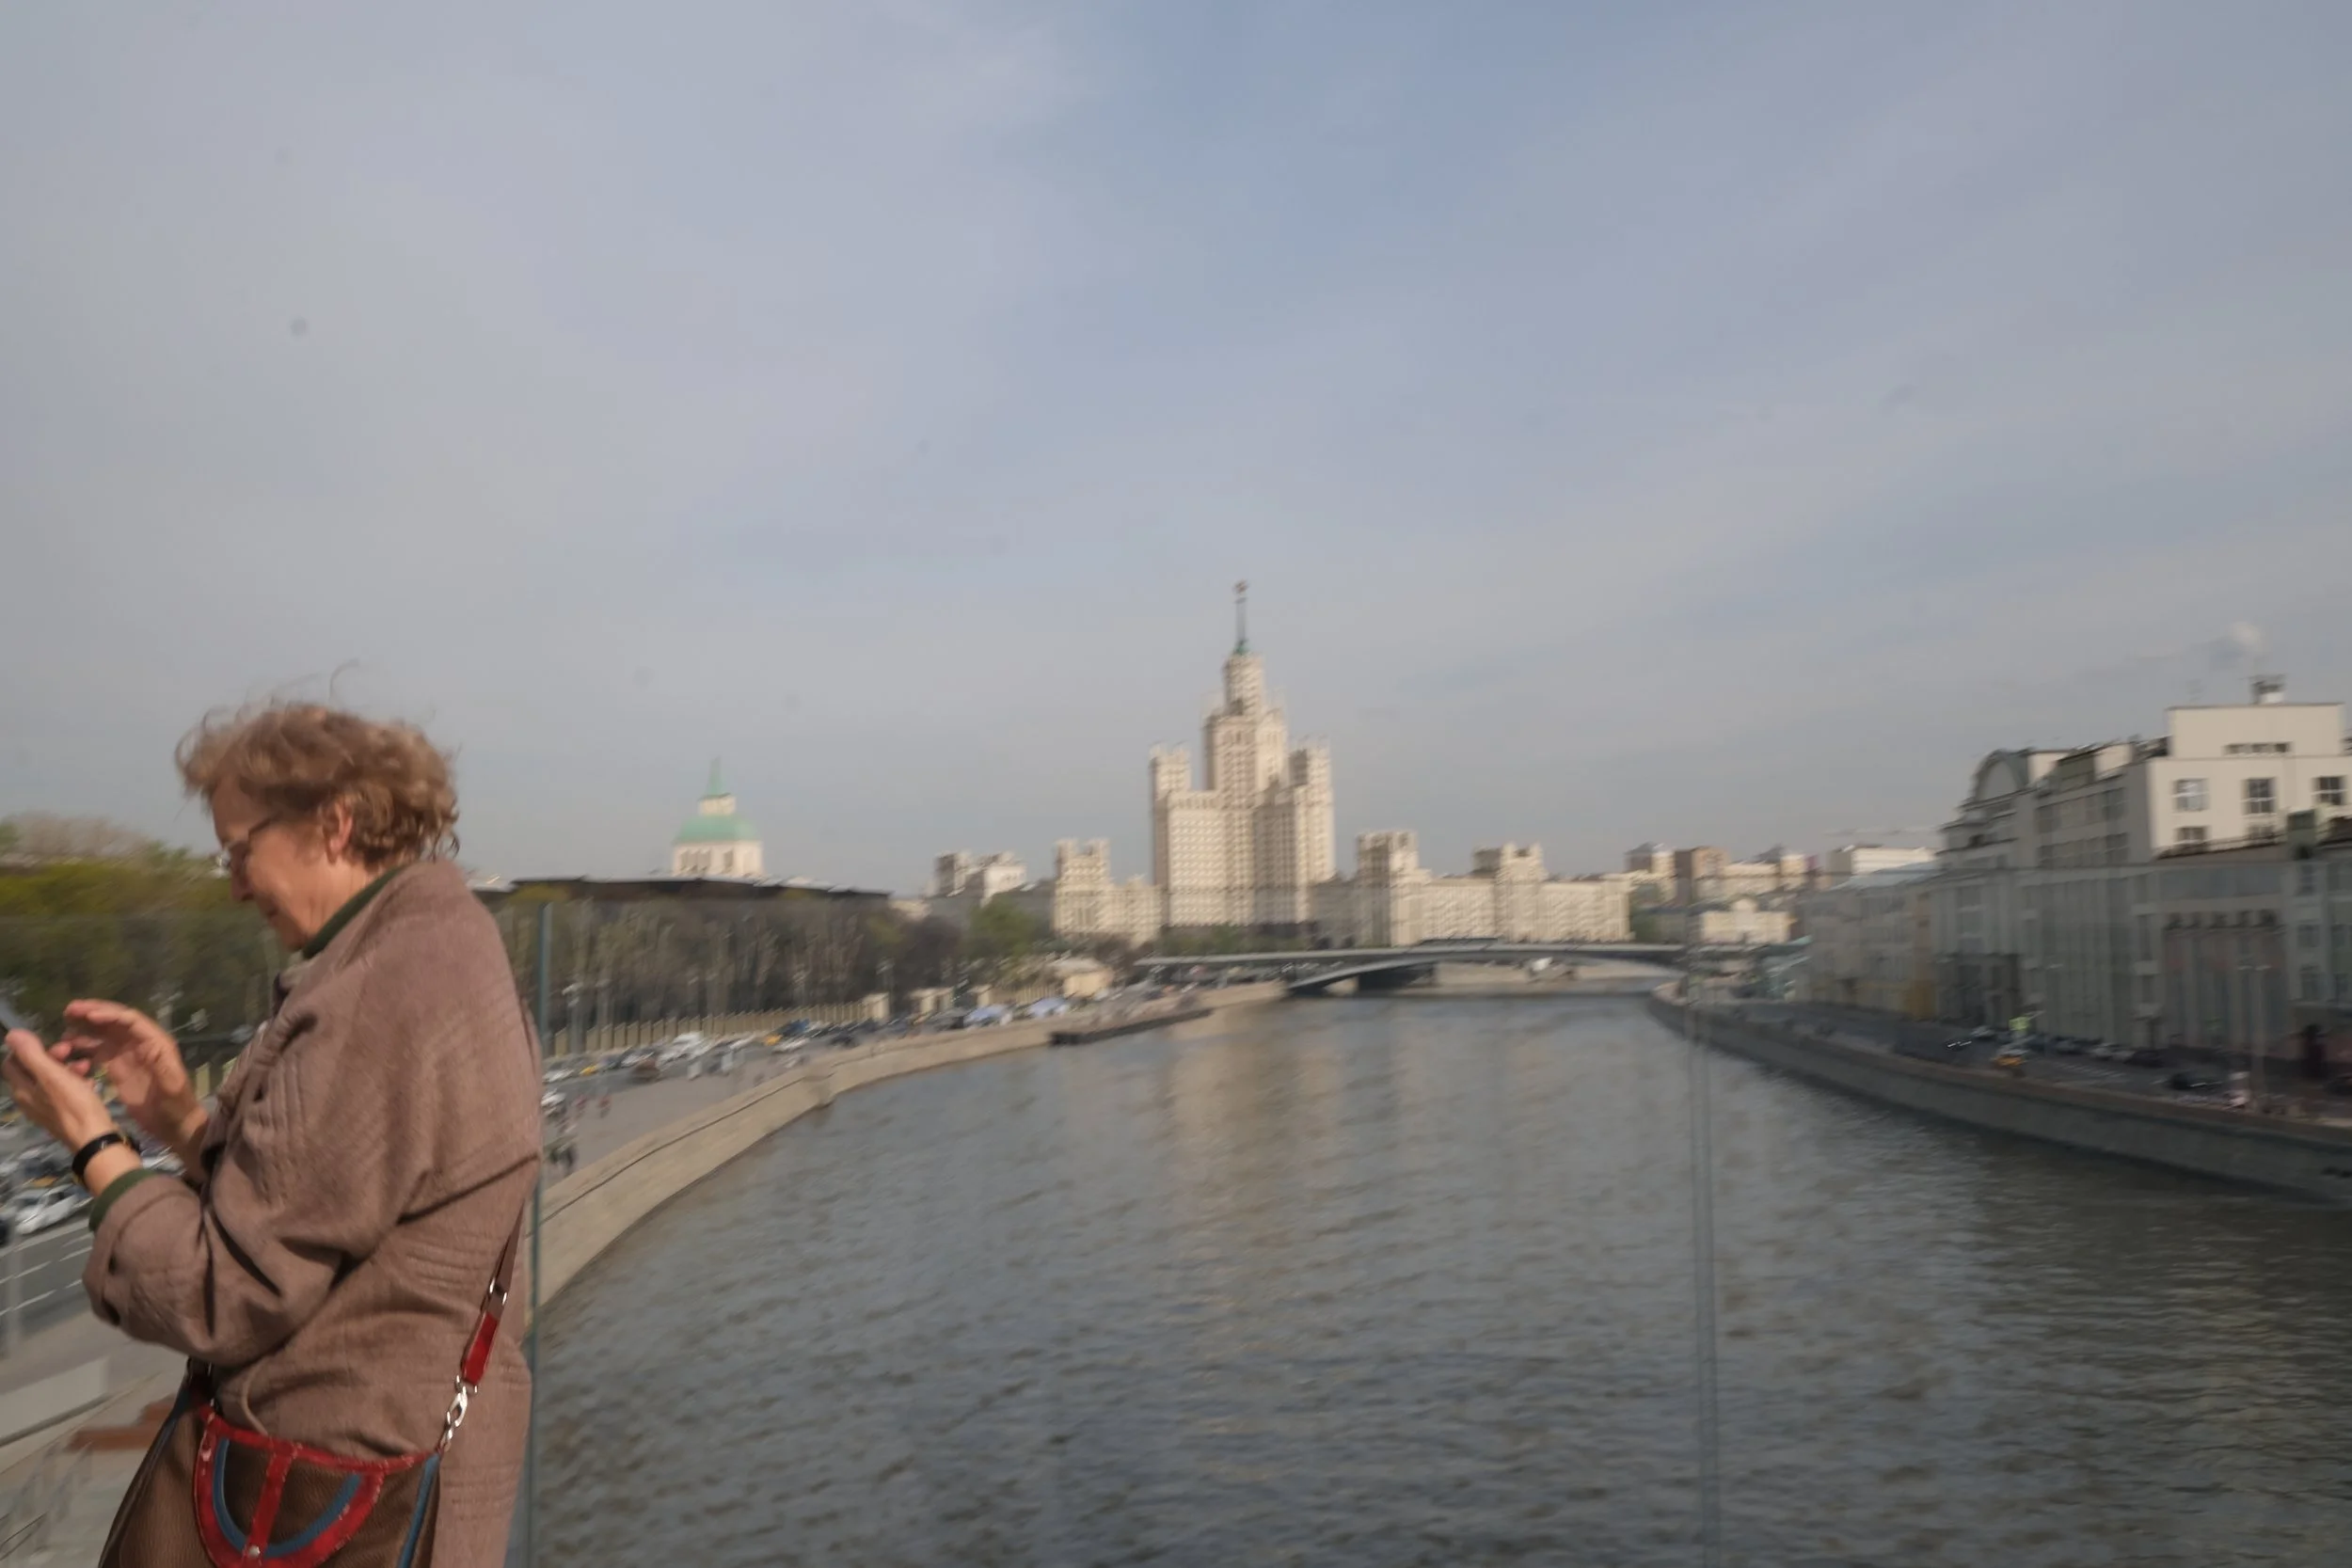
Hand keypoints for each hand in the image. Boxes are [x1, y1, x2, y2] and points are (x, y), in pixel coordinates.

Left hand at [5, 1028, 117, 1152]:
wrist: (95, 1137)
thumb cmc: (74, 1105)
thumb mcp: (53, 1075)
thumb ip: (31, 1054)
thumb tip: (11, 1034)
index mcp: (22, 1090)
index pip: (11, 1063)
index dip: (27, 1048)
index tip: (47, 1041)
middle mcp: (29, 1100)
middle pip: (33, 1070)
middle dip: (51, 1056)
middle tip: (70, 1049)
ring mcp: (46, 1108)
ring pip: (51, 1080)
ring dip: (66, 1067)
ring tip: (86, 1065)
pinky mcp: (62, 1114)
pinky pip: (64, 1092)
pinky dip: (75, 1082)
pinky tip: (90, 1081)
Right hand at [57, 1001, 204, 1160]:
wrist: (173, 1124)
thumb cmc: (175, 1105)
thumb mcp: (172, 1086)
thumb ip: (162, 1066)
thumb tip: (150, 1043)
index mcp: (156, 1043)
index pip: (131, 1021)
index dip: (110, 1014)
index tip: (88, 1014)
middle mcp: (141, 1043)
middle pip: (115, 1021)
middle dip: (94, 1013)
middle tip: (69, 1010)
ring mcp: (128, 1054)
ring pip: (104, 1034)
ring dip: (85, 1028)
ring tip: (65, 1029)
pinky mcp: (118, 1067)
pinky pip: (98, 1050)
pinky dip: (84, 1046)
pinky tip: (69, 1048)